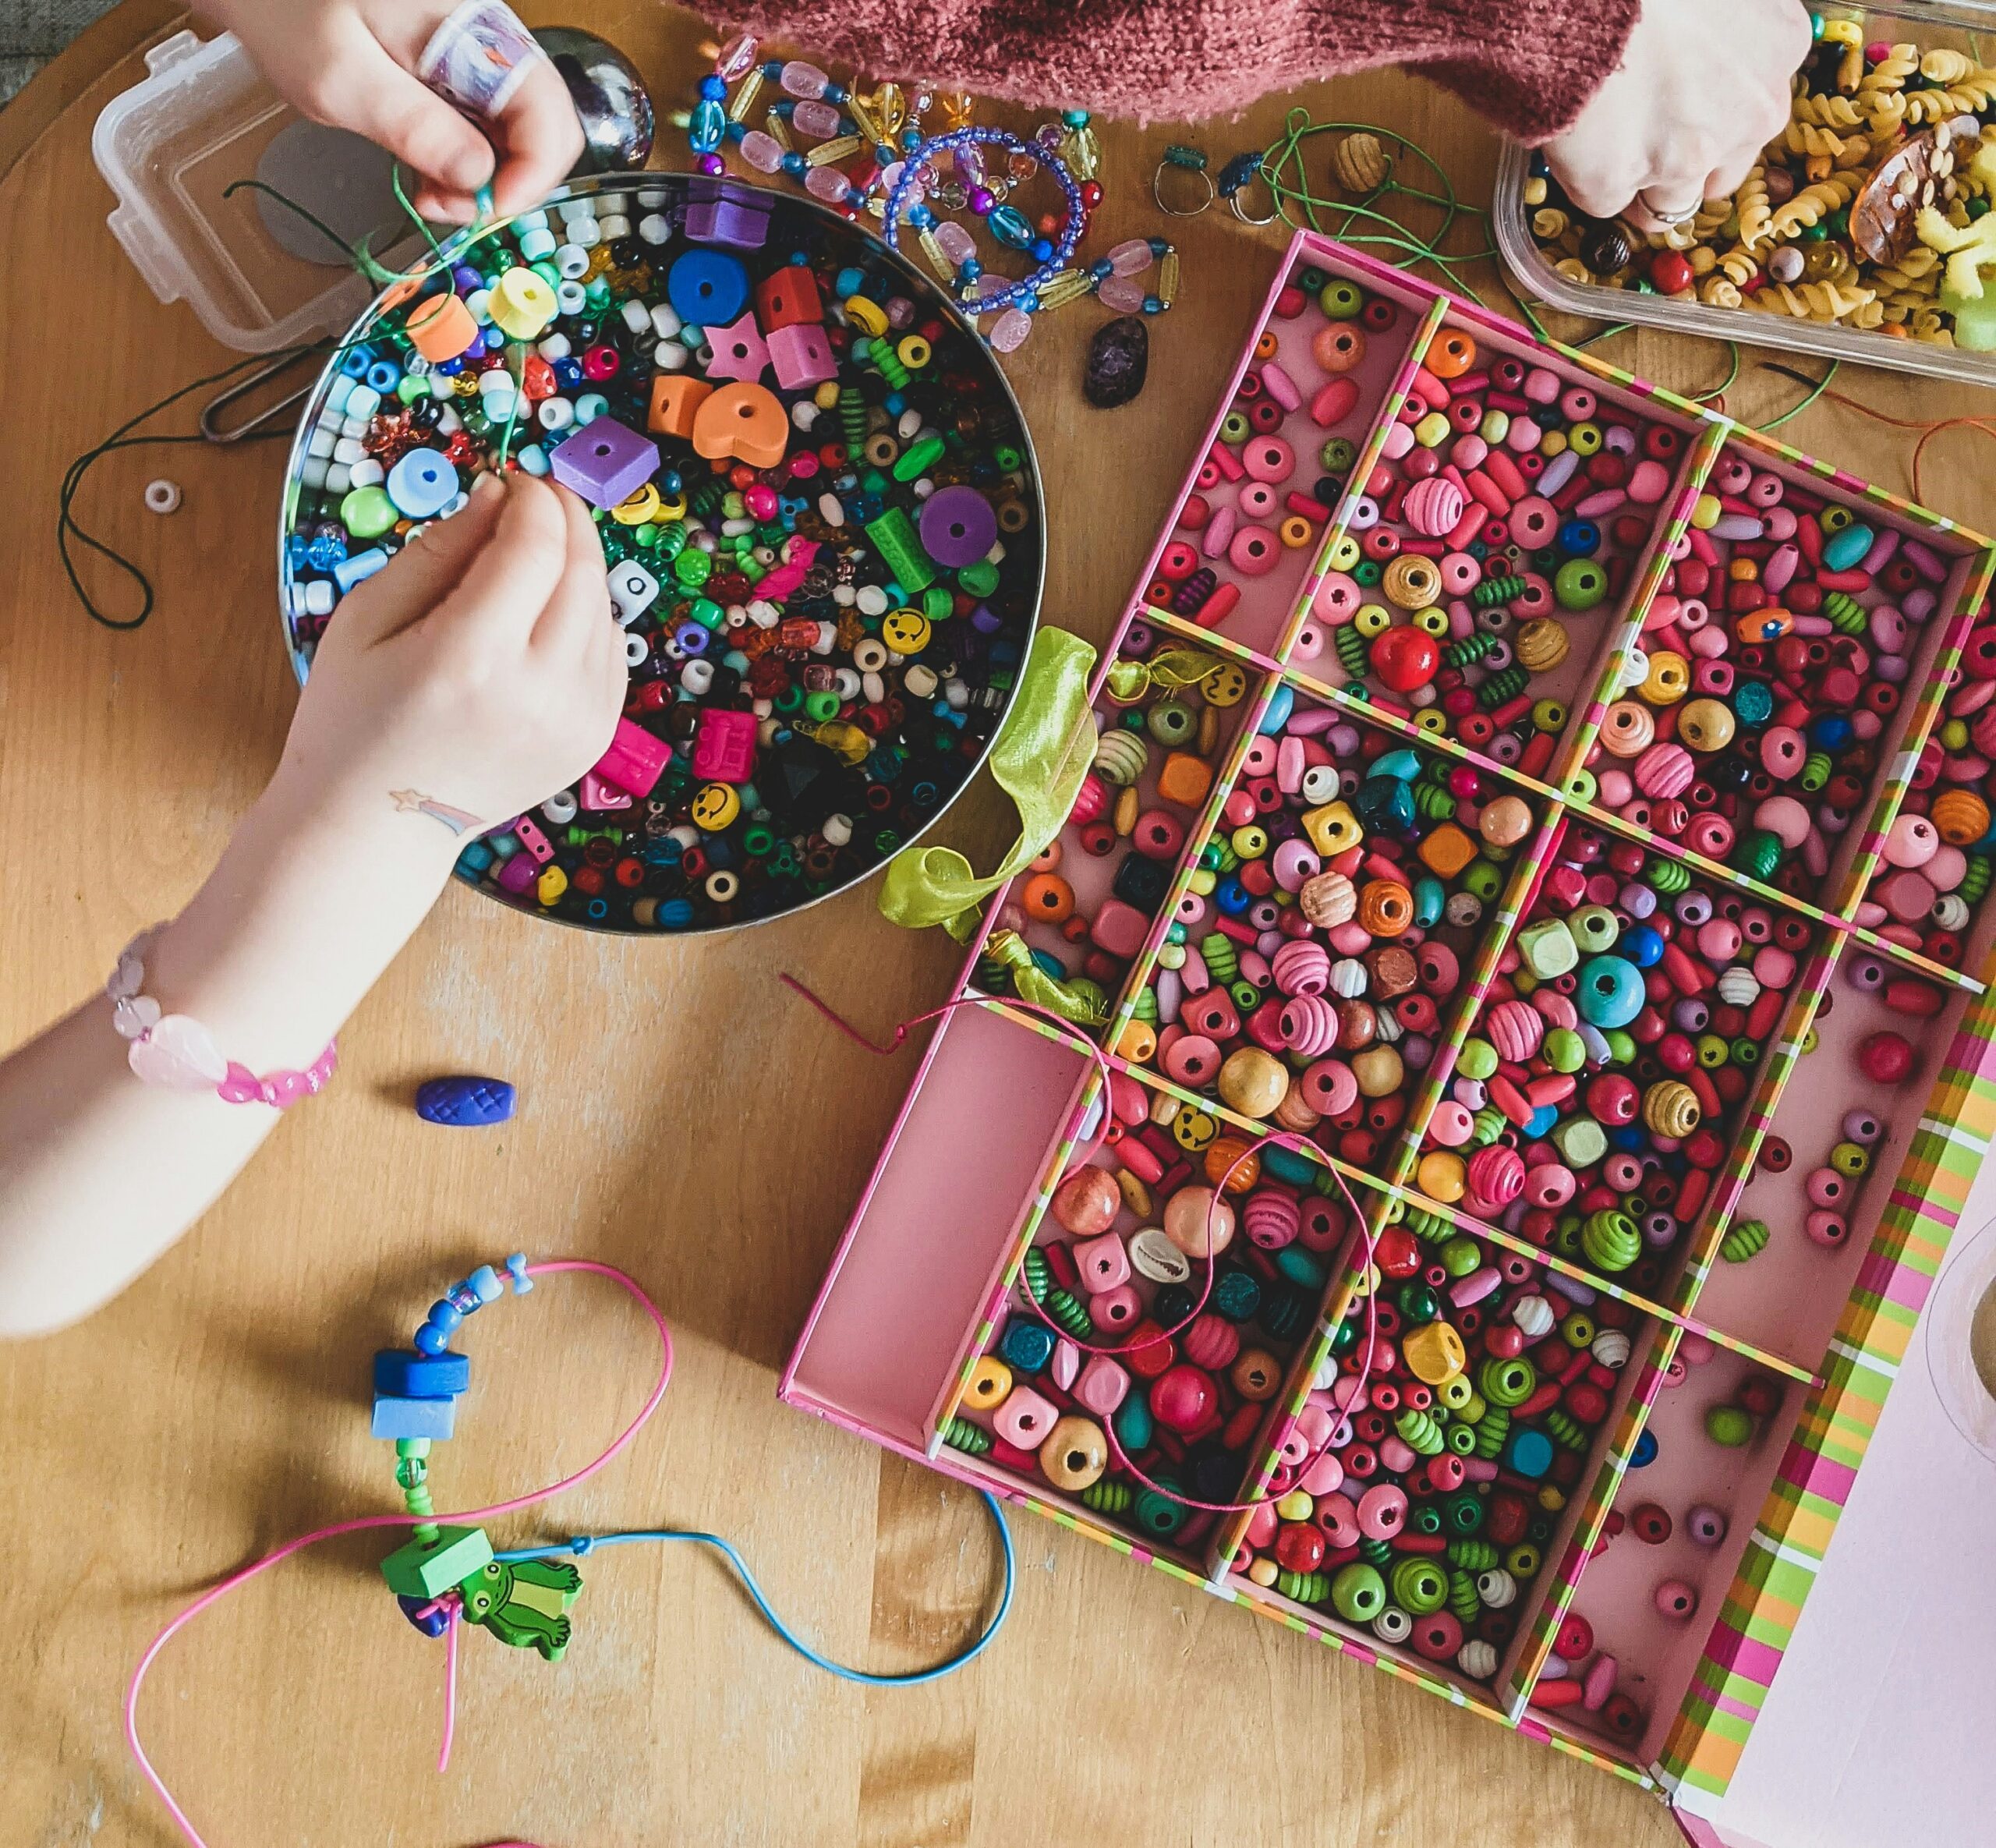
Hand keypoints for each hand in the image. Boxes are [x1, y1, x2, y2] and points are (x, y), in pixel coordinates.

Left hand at [197, 0, 581, 219]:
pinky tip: (425, 173)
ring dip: (485, 182)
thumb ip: (414, 126)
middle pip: (545, 129)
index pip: (548, 114)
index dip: (530, 176)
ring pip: (518, 137)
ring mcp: (474, 60)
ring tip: (427, 193)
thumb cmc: (286, 9)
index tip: (479, 213)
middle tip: (445, 208)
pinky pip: (484, 131)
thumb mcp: (340, 76)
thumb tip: (478, 178)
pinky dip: (464, 166)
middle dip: (509, 185)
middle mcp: (488, 42)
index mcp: (474, 29)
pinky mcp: (455, 77)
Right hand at [274, 474, 627, 858]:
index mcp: (472, 656)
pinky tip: (547, 615)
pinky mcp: (594, 740)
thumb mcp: (368, 619)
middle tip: (537, 500)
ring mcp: (577, 722)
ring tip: (531, 562)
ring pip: (605, 609)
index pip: (537, 545)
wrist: (379, 823)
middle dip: (565, 519)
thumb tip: (498, 495)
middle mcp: (539, 691)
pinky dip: (589, 617)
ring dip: (578, 567)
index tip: (513, 482)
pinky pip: (611, 652)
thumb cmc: (354, 718)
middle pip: (583, 570)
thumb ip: (438, 550)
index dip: (533, 498)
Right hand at [1543, 0, 1810, 232]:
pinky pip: (1606, 200)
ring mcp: (1684, 158)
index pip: (1757, 105)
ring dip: (1645, 186)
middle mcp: (1748, 114)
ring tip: (1610, 146)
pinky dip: (1592, 178)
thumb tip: (1704, 37)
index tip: (1686, 95)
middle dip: (1691, 160)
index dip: (1717, 106)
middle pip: (1724, 169)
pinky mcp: (1615, 183)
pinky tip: (1579, 140)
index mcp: (1780, 47)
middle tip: (1650, 127)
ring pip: (1669, 202)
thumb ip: (1732, 16)